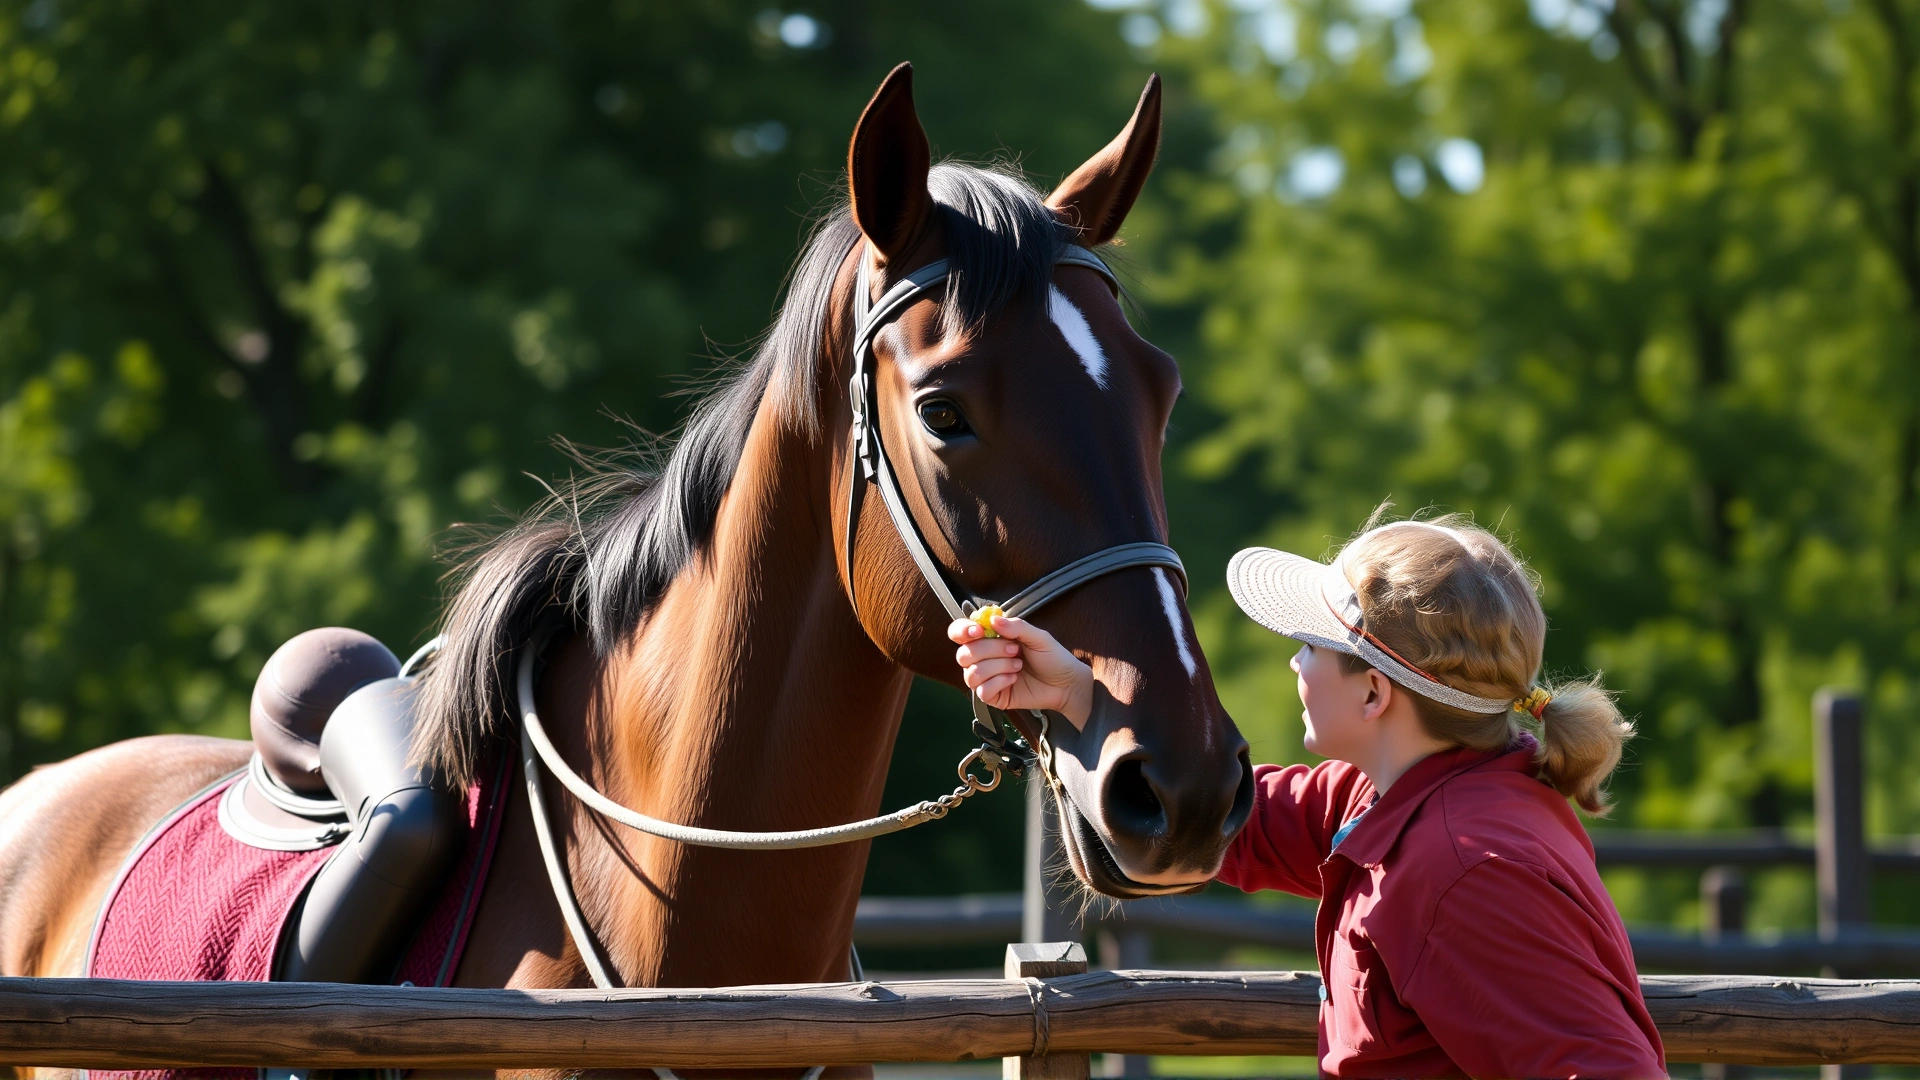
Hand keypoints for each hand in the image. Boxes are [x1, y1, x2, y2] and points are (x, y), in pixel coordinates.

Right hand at [948, 613, 1093, 729]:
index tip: (978, 631)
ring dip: (997, 666)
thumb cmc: (1052, 658)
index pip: (960, 632)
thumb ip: (1016, 626)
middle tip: (1015, 649)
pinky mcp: (993, 696)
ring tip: (1018, 665)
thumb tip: (993, 620)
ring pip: (972, 673)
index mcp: (989, 638)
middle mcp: (983, 658)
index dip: (962, 630)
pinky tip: (1014, 679)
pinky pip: (982, 691)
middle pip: (964, 654)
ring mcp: (986, 678)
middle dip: (990, 650)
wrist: (1066, 684)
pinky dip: (999, 682)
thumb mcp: (1038, 637)